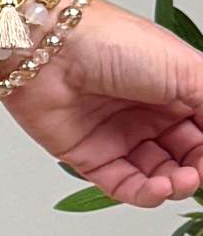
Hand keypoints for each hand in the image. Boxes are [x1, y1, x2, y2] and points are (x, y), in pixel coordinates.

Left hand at [0, 0, 202, 205]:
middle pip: (186, 155)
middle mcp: (148, 112)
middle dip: (198, 168)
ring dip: (175, 184)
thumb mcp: (184, 68)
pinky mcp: (90, 157)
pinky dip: (145, 194)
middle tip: (200, 171)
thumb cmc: (113, 42)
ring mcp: (120, 135)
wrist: (49, 47)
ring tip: (182, 180)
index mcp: (174, 87)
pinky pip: (124, 186)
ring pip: (159, 174)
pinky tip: (158, 188)